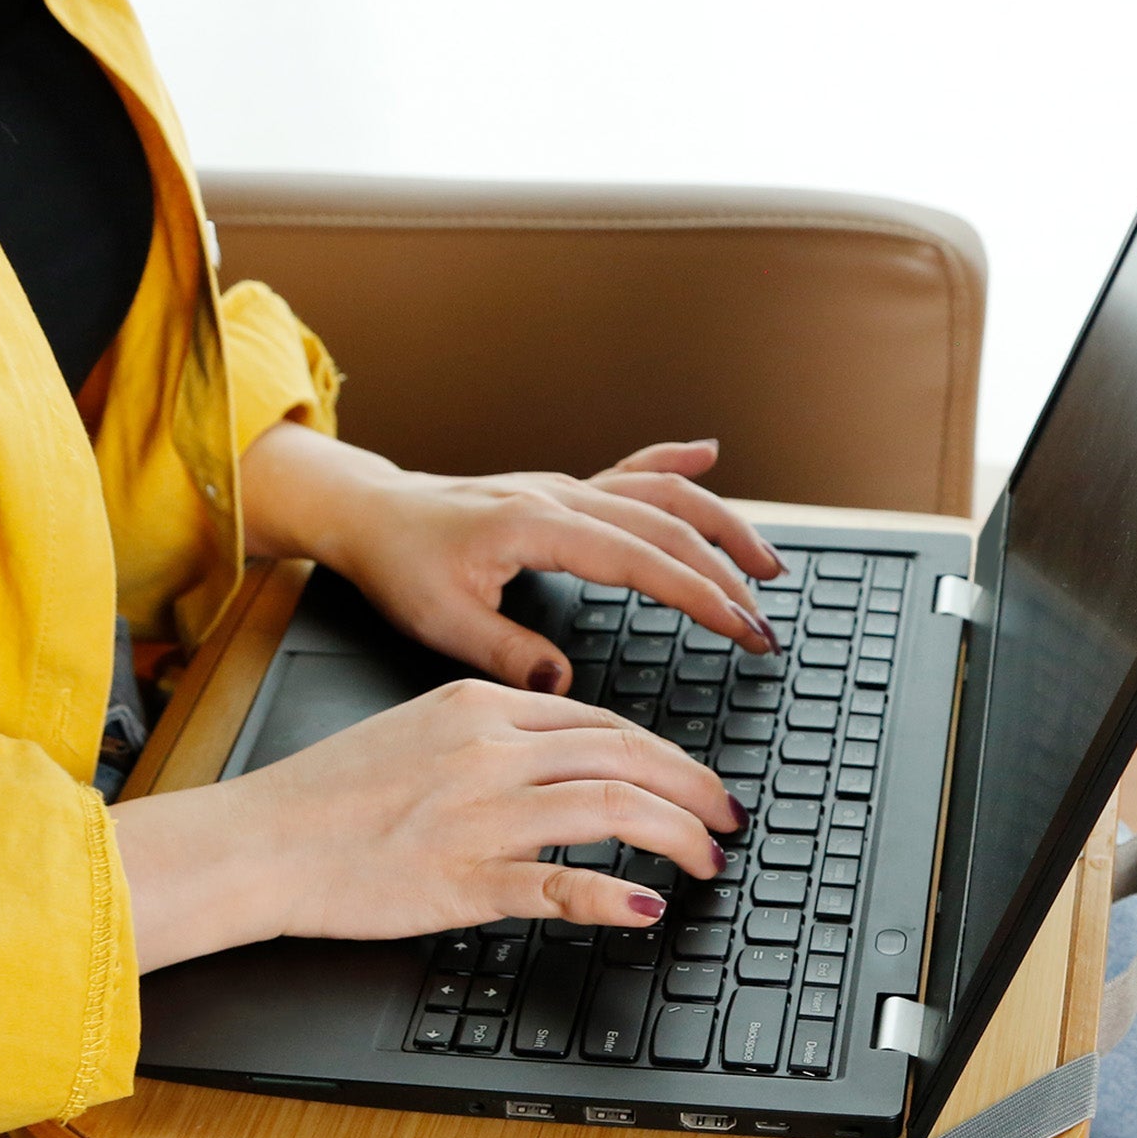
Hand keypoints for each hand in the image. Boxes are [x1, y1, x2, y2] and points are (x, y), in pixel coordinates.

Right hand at [113, 679, 746, 970]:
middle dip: (693, 787)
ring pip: (610, 806)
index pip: (602, 722)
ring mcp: (481, 814)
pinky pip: (558, 882)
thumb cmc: (329, 793)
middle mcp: (491, 750)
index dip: (665, 754)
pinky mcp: (463, 878)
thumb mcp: (419, 730)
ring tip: (706, 858)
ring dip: (675, 833)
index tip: (693, 780)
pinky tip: (645, 905)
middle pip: (625, 754)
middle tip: (727, 817)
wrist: (260, 839)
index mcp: (480, 708)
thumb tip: (563, 756)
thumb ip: (493, 736)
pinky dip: (612, 893)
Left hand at [240, 428, 787, 692]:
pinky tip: (708, 454)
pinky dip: (674, 463)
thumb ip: (506, 653)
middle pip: (668, 529)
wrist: (371, 514)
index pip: (641, 561)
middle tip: (763, 626)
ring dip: (720, 525)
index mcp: (538, 526)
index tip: (740, 627)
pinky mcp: (563, 491)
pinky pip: (630, 470)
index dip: (699, 596)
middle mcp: (562, 497)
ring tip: (765, 564)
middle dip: (726, 577)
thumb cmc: (400, 563)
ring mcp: (566, 488)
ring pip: (662, 495)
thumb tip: (562, 683)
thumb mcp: (440, 621)